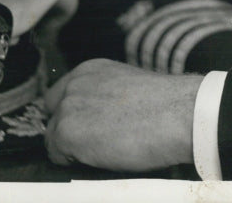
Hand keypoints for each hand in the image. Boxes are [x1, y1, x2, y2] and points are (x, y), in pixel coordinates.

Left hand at [44, 58, 202, 171]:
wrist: (179, 114)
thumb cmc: (165, 105)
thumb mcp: (128, 86)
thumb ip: (104, 94)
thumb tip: (96, 116)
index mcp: (92, 69)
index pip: (61, 94)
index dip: (73, 113)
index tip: (87, 126)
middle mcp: (76, 83)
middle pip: (52, 113)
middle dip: (66, 127)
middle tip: (93, 142)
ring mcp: (69, 106)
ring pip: (53, 136)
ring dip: (72, 147)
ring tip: (104, 150)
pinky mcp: (68, 132)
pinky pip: (57, 156)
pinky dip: (74, 162)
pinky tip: (101, 157)